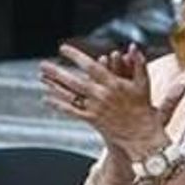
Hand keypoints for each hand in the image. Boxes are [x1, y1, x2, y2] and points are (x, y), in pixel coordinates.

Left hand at [39, 44, 184, 160]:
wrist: (143, 137)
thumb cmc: (144, 109)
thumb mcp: (143, 84)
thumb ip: (138, 64)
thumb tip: (132, 46)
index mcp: (113, 84)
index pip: (90, 67)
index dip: (75, 57)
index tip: (63, 49)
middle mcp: (102, 96)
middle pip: (74, 82)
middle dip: (57, 72)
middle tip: (42, 64)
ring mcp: (95, 109)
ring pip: (70, 96)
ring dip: (54, 86)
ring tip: (41, 77)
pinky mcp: (92, 120)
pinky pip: (72, 111)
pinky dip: (59, 105)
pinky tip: (46, 98)